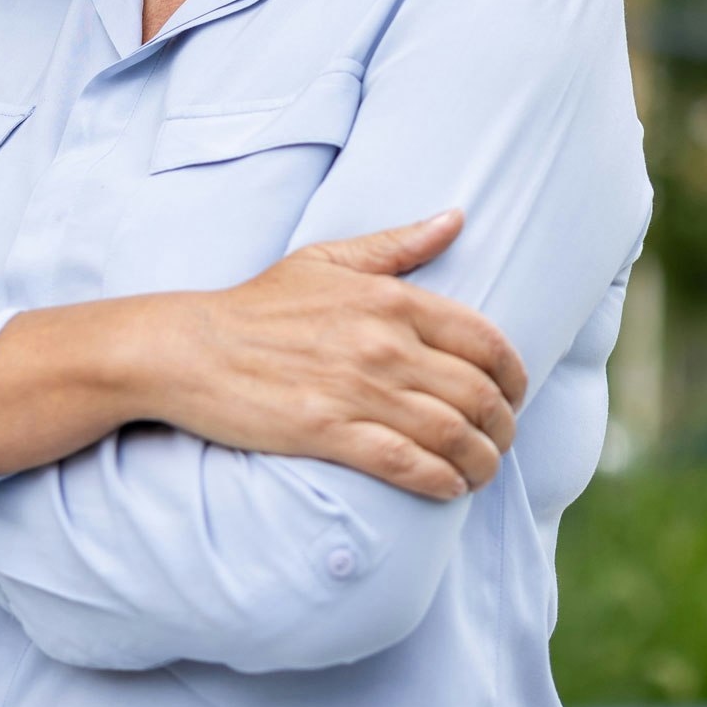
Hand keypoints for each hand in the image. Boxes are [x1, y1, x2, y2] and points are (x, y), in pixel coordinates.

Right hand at [153, 208, 528, 501]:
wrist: (191, 348)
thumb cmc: (259, 304)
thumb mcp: (328, 259)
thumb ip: (398, 243)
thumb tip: (456, 218)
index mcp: (391, 298)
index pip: (486, 341)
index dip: (514, 377)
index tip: (514, 396)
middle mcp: (384, 343)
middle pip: (479, 394)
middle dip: (503, 426)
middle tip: (501, 441)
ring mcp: (358, 390)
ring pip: (452, 436)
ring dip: (481, 462)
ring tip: (480, 472)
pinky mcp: (330, 433)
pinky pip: (408, 465)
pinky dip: (441, 482)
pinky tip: (448, 488)